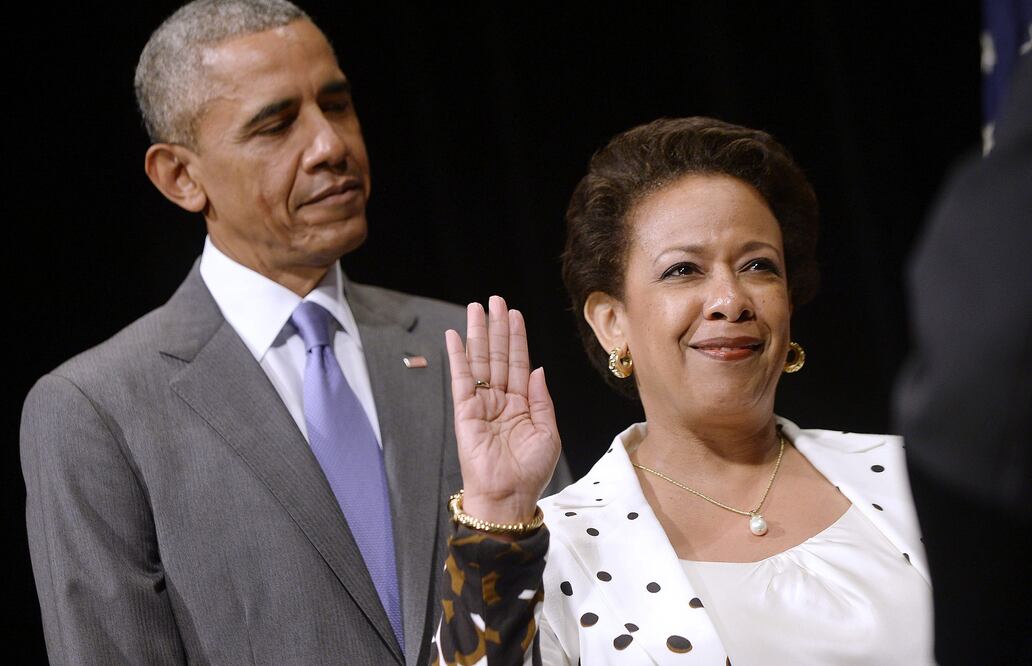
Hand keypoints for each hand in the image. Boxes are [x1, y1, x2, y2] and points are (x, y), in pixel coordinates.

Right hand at [445, 295, 561, 524]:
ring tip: (477, 308)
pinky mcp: (465, 412)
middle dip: (497, 327)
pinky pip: (461, 379)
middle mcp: (501, 400)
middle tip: (495, 300)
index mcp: (522, 404)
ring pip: (480, 361)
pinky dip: (458, 357)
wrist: (509, 496)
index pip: (518, 363)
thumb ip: (541, 399)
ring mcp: (482, 404)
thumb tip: (536, 369)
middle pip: (497, 355)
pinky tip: (456, 337)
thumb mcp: (548, 432)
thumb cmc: (530, 472)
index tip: (515, 314)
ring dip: (478, 334)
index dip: (517, 338)